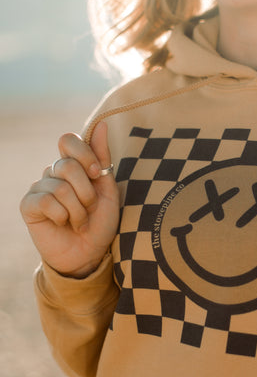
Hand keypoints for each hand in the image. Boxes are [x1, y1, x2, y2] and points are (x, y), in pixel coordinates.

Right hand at [20, 122, 119, 277]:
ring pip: (60, 187)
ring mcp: (39, 188)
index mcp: (72, 164)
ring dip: (77, 210)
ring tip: (79, 221)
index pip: (69, 140)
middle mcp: (53, 172)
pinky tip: (63, 224)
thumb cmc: (100, 222)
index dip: (84, 154)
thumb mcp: (108, 188)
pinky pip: (46, 201)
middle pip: (67, 165)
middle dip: (86, 192)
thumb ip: (102, 157)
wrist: (90, 253)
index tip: (96, 173)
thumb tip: (101, 123)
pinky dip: (62, 216)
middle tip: (89, 208)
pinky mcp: (29, 206)